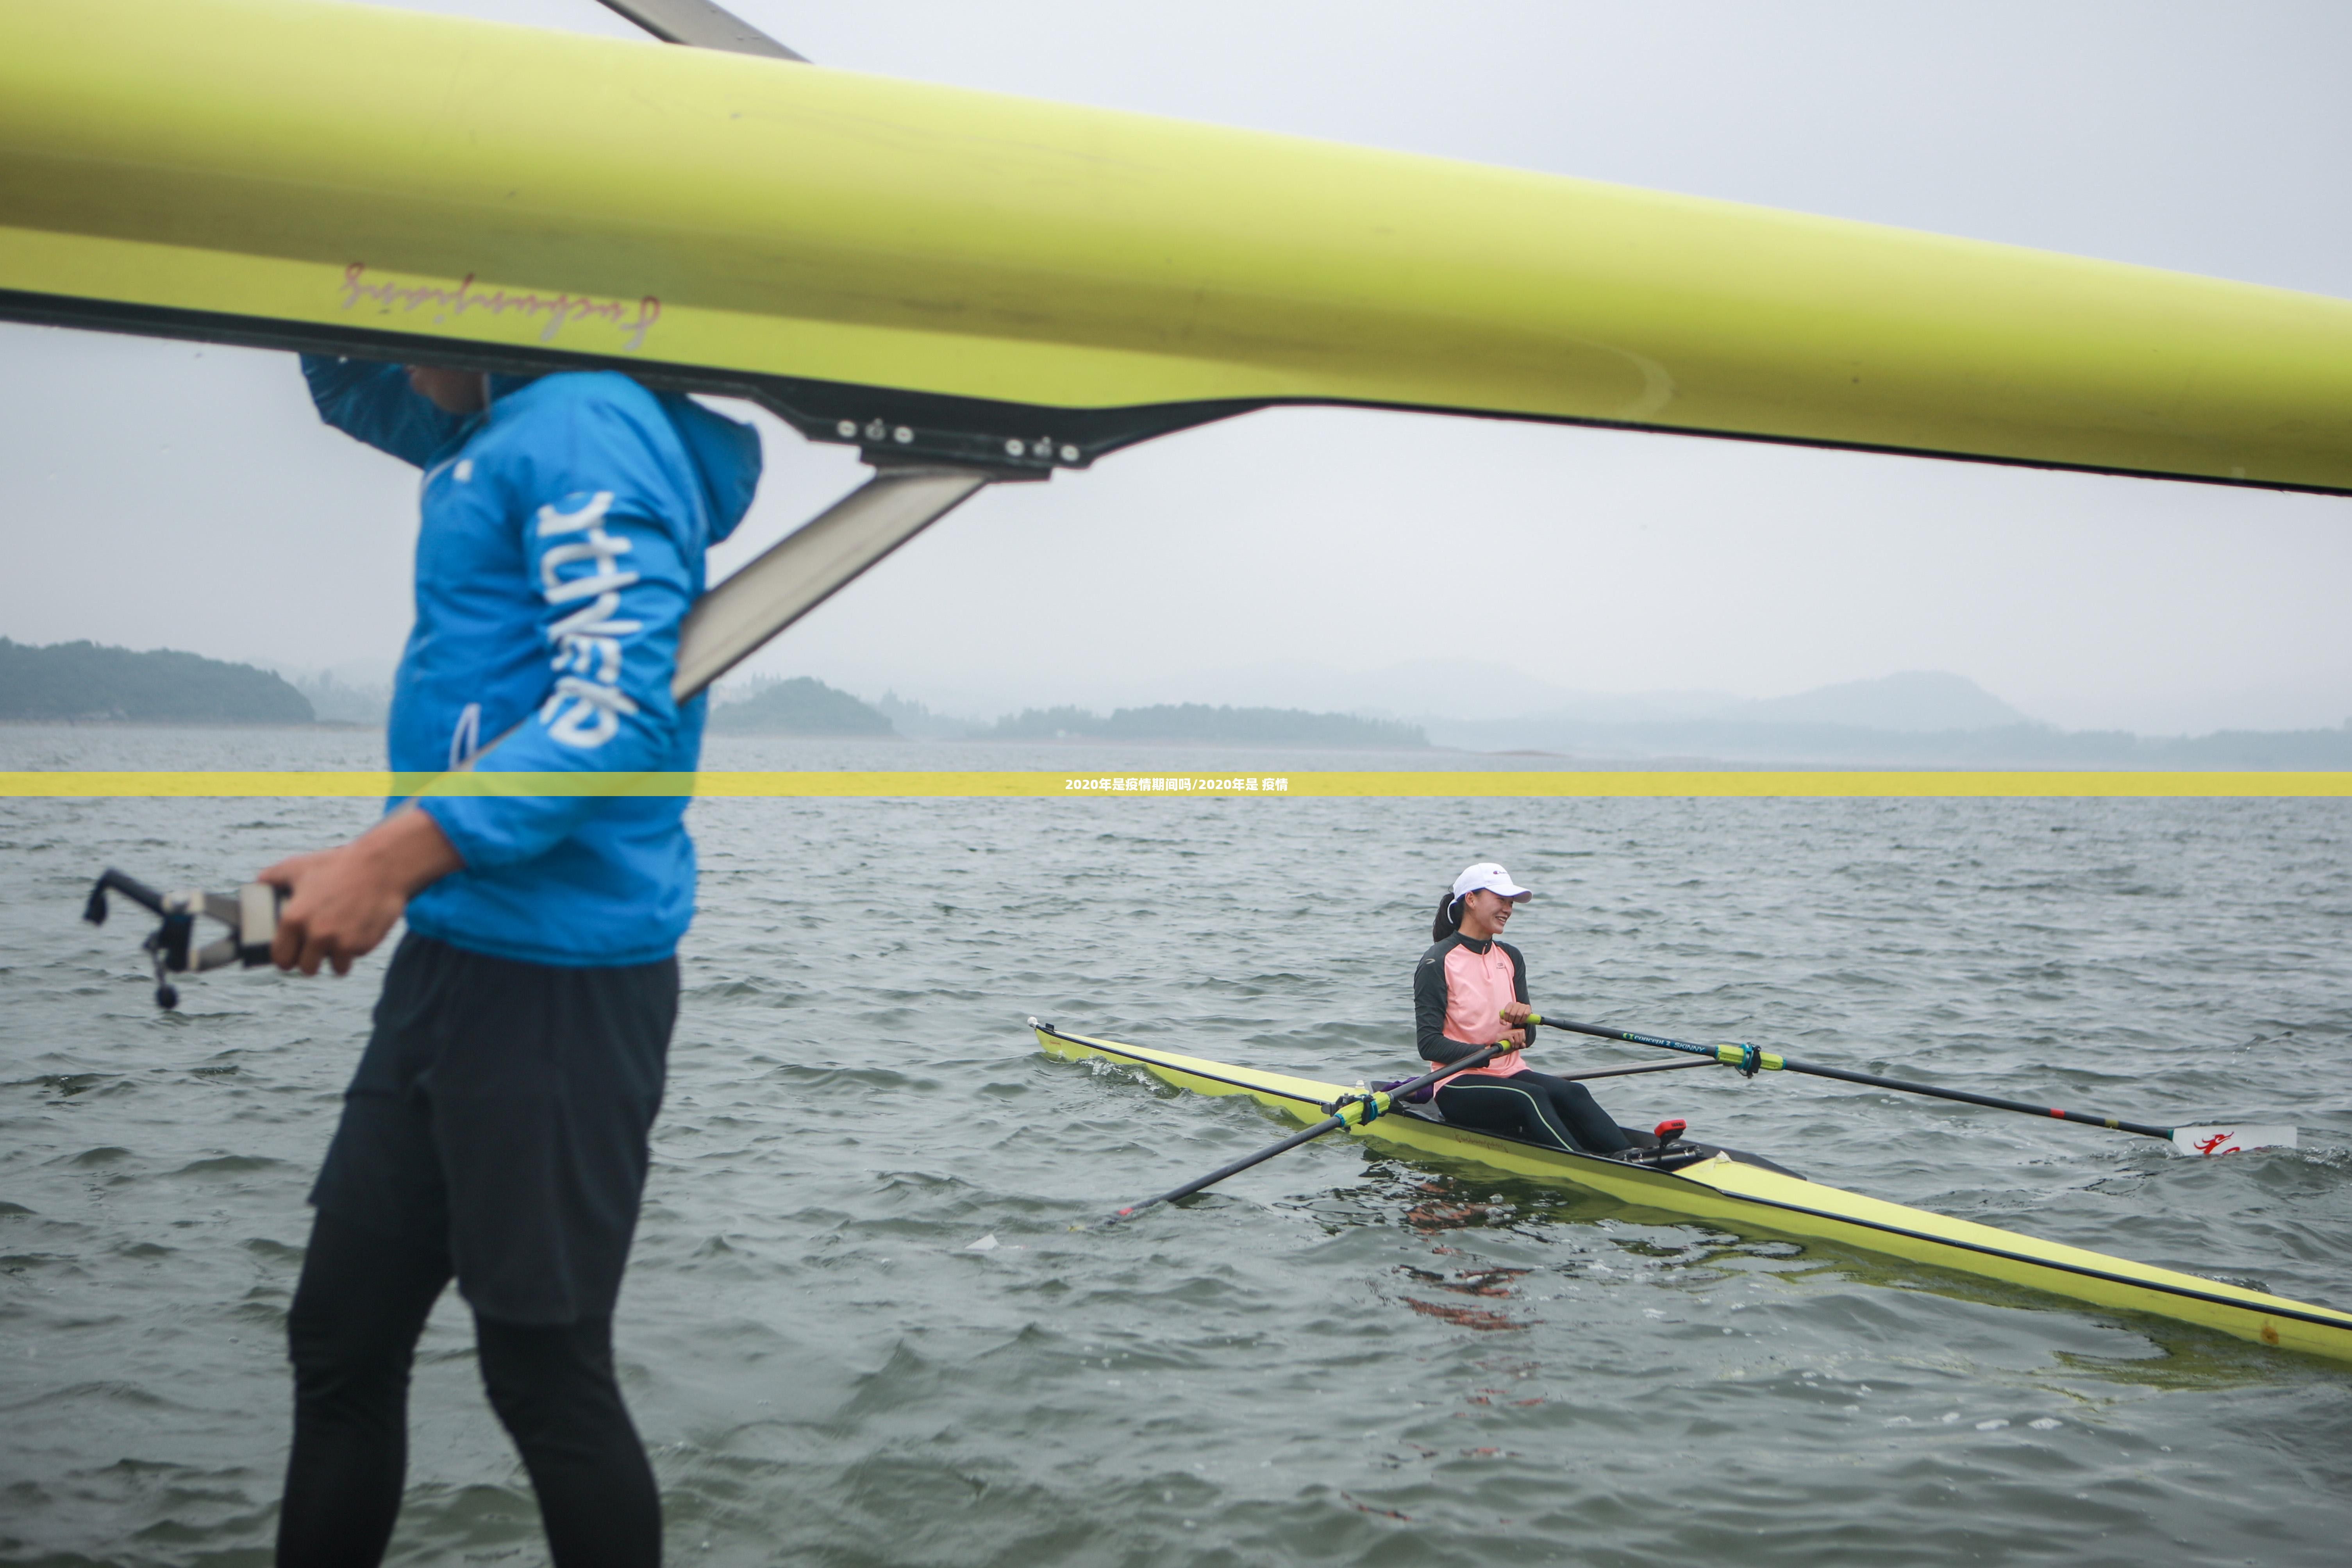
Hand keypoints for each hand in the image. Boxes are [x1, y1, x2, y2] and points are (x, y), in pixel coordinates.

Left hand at [260, 808, 461, 976]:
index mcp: (294, 919)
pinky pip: (356, 956)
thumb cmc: (338, 864)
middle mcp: (316, 934)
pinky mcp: (364, 944)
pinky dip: (357, 948)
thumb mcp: (299, 866)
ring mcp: (342, 942)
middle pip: (307, 968)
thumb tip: (258, 883)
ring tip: (340, 942)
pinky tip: (359, 928)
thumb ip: (273, 877)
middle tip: (317, 949)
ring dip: (336, 959)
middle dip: (312, 960)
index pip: (281, 957)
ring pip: (334, 967)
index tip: (291, 955)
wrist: (382, 866)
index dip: (285, 958)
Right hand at [1496, 1027, 1527, 1049]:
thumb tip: (1524, 1044)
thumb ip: (1519, 1045)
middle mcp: (1507, 1032)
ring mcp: (1504, 1033)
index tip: (1520, 1043)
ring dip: (1517, 1041)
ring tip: (1514, 1046)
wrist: (1495, 1053)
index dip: (1523, 1037)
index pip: (1521, 1031)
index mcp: (1511, 1033)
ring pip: (1516, 1033)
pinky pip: (1510, 1036)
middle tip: (1517, 1046)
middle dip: (1520, 1040)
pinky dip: (1512, 1042)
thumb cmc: (1503, 1050)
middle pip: (1519, 1031)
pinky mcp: (1500, 1036)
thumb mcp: (1514, 1048)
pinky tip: (1511, 1046)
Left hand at [1498, 1001, 1531, 1026]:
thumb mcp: (1506, 1016)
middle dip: (1511, 1020)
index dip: (1506, 1018)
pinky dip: (1522, 1020)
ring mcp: (1522, 1005)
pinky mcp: (1528, 1008)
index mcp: (1510, 1004)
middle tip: (1512, 1022)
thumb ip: (1502, 1020)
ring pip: (1519, 1015)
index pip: (1506, 1012)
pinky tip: (1521, 1021)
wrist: (1522, 1012)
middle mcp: (1516, 1003)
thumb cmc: (1512, 1014)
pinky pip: (1525, 1015)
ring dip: (1517, 1021)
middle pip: (1512, 1014)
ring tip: (1516, 1022)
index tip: (1507, 1021)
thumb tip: (1505, 1023)